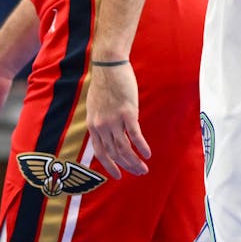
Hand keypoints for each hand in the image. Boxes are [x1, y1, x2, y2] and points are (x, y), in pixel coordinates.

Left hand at [87, 61, 149, 177]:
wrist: (108, 66)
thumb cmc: (104, 83)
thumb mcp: (95, 106)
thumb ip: (100, 121)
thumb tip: (108, 134)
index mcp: (93, 125)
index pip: (100, 152)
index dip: (110, 166)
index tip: (118, 176)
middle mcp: (102, 126)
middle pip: (115, 153)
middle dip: (127, 166)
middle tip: (138, 173)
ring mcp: (114, 120)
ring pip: (124, 148)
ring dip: (135, 161)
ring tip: (144, 168)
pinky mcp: (127, 113)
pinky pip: (135, 135)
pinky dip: (141, 147)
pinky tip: (147, 154)